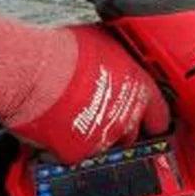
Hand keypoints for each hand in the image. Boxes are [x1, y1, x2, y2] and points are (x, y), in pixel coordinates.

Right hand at [0, 19, 169, 164]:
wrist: (35, 72)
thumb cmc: (64, 51)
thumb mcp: (103, 43)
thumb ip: (116, 60)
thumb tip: (110, 59)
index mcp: (139, 89)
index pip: (159, 113)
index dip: (155, 118)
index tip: (152, 122)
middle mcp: (126, 116)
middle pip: (131, 133)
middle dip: (120, 128)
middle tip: (100, 113)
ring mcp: (104, 137)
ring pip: (103, 145)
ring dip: (92, 135)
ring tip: (72, 117)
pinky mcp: (78, 152)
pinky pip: (74, 152)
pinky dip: (64, 144)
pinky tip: (53, 126)